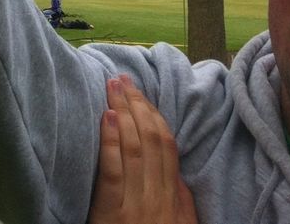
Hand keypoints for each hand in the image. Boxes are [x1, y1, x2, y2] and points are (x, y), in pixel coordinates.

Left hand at [89, 75, 197, 223]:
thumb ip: (181, 203)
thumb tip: (178, 174)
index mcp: (173, 201)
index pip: (166, 147)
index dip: (153, 114)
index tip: (139, 91)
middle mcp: (158, 201)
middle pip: (150, 141)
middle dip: (136, 105)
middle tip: (121, 78)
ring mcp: (136, 208)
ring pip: (134, 150)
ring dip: (123, 112)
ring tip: (111, 87)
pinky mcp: (111, 216)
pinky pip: (114, 173)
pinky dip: (111, 142)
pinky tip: (108, 118)